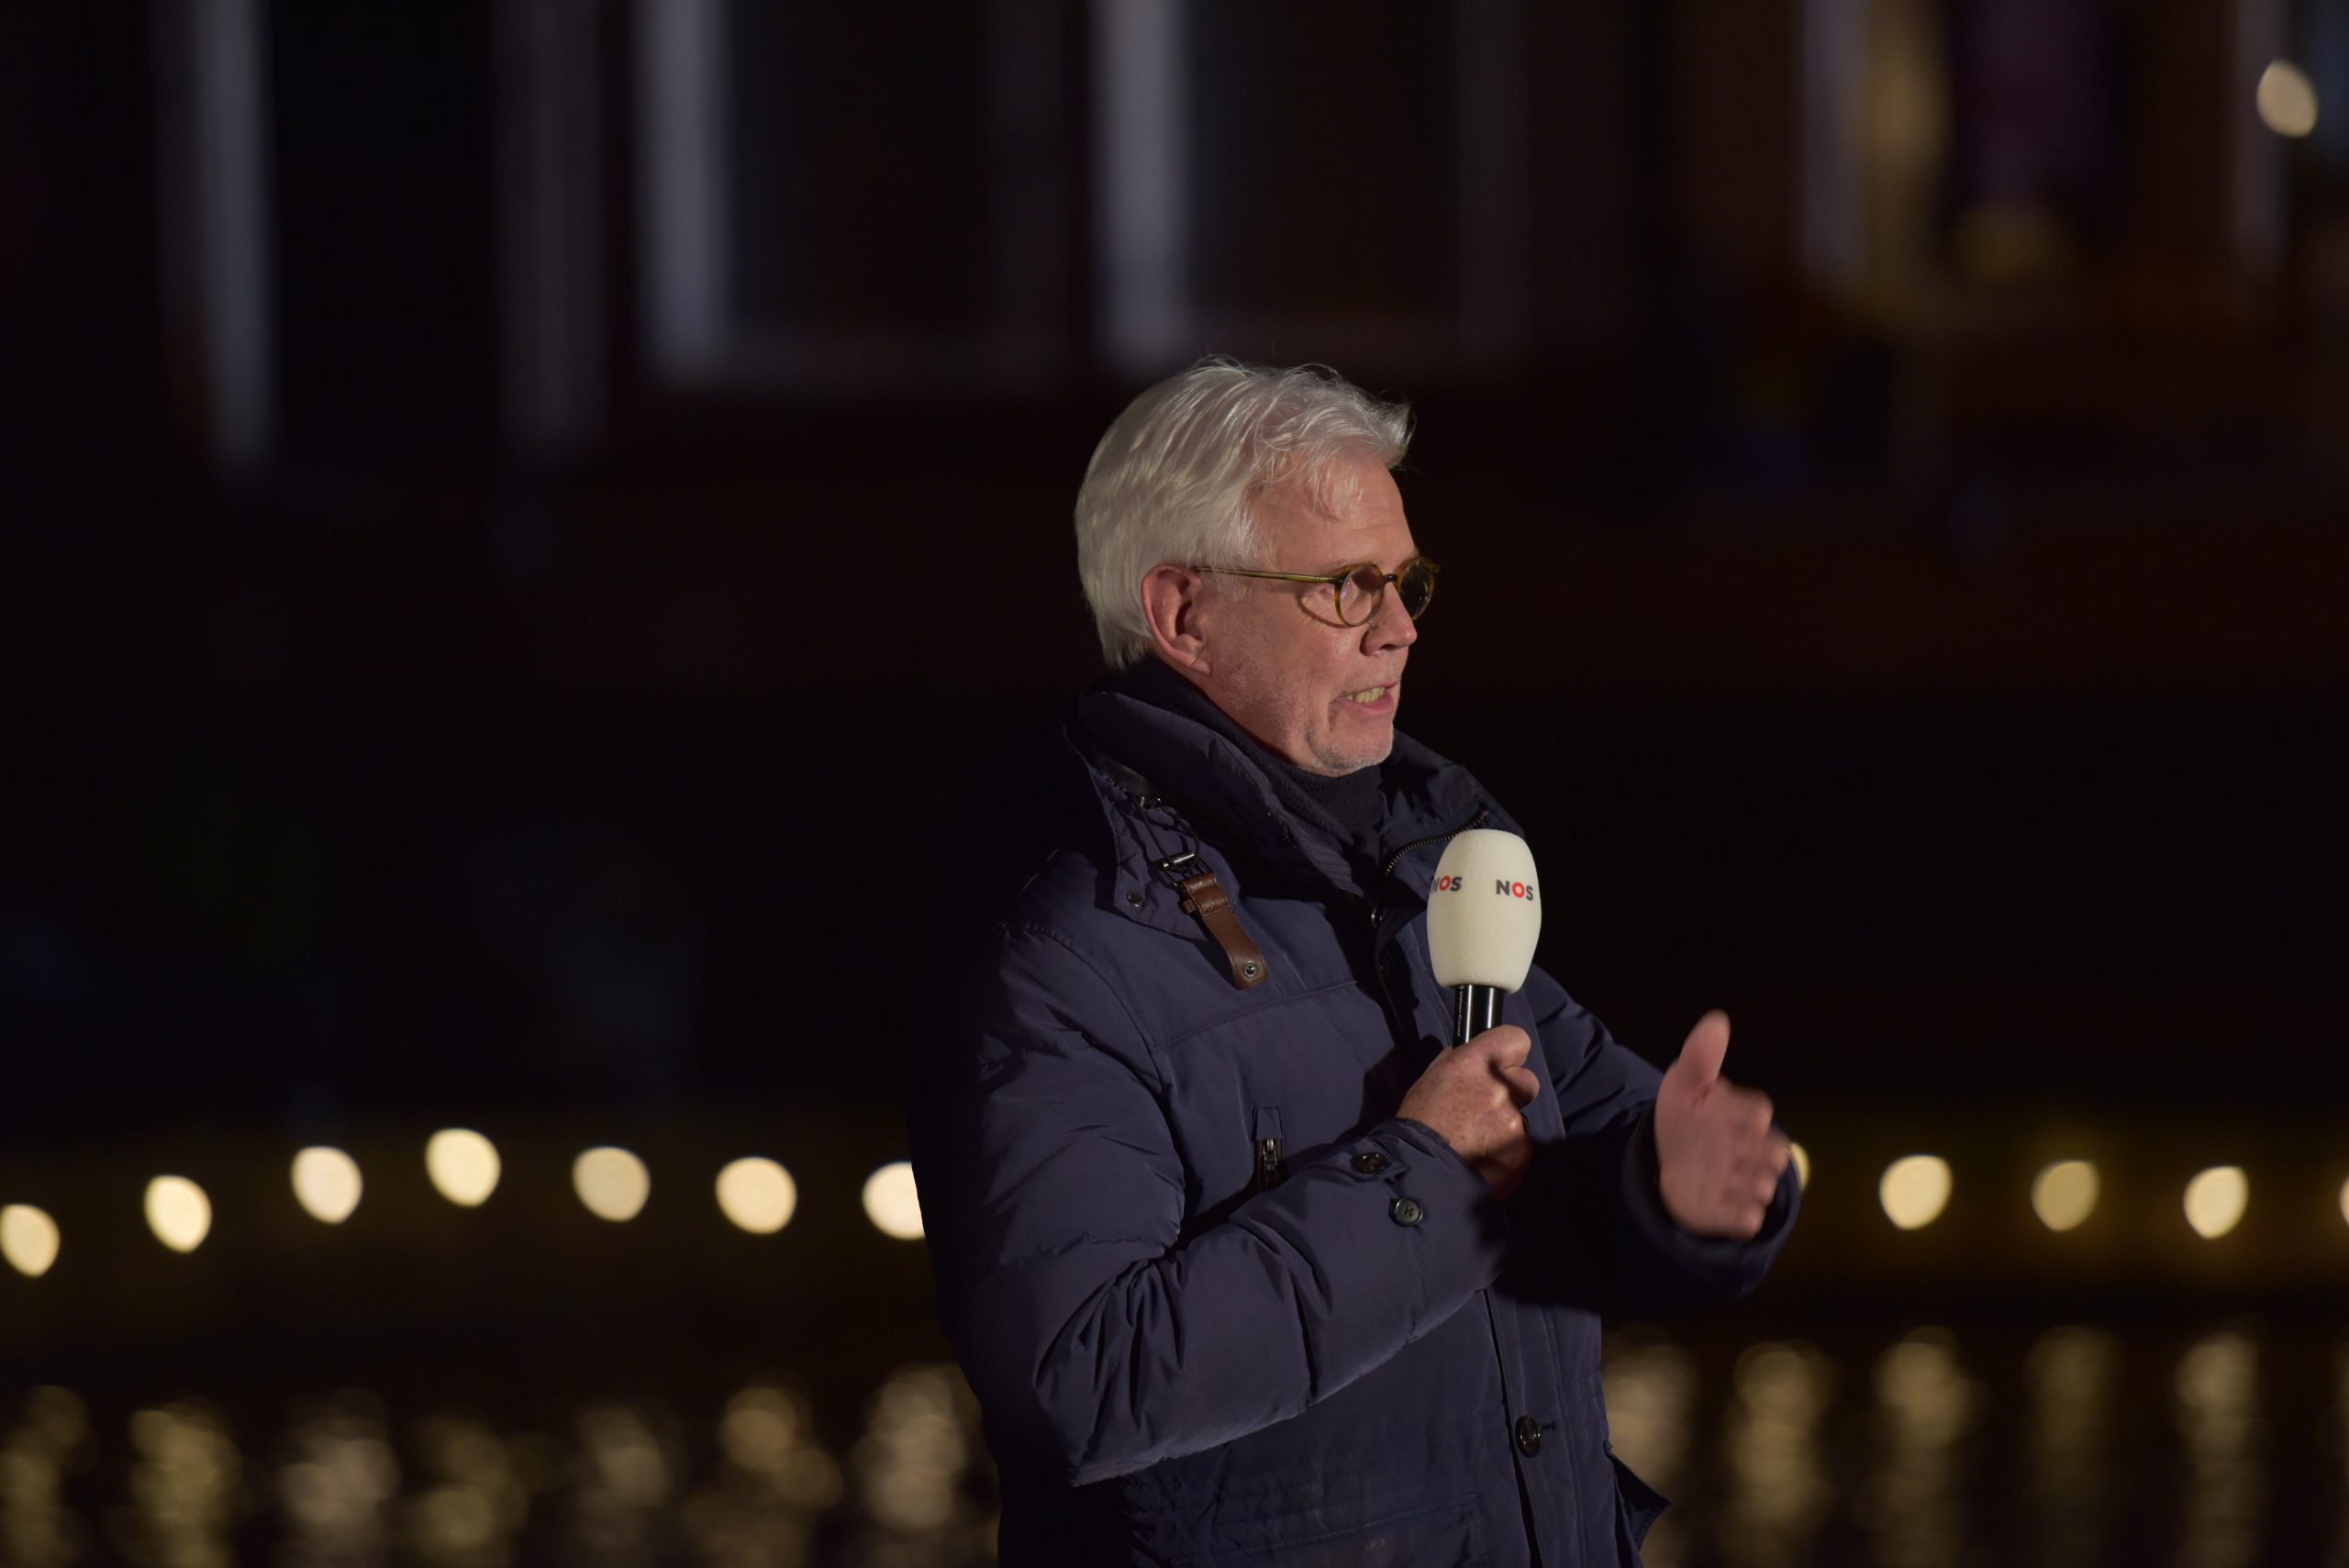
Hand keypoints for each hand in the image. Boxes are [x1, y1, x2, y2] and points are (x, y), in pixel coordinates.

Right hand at [1397, 1026, 1541, 1199]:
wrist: (1421, 1175)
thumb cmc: (1418, 1123)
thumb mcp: (1431, 1079)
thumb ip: (1459, 1063)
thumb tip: (1474, 1057)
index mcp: (1475, 1064)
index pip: (1516, 1039)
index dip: (1509, 1052)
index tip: (1501, 1064)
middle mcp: (1500, 1088)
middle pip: (1527, 1080)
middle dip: (1512, 1092)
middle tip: (1488, 1110)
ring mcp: (1514, 1121)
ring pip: (1521, 1116)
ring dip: (1505, 1125)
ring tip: (1478, 1142)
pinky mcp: (1522, 1150)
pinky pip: (1520, 1144)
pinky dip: (1505, 1151)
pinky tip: (1484, 1160)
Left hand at [1654, 1011, 1789, 1238]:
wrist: (1666, 1163)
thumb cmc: (1684, 1120)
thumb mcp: (1683, 1084)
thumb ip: (1701, 1057)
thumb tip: (1717, 1020)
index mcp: (1746, 1116)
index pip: (1759, 1111)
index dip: (1740, 1112)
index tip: (1713, 1110)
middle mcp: (1755, 1150)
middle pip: (1774, 1152)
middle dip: (1749, 1150)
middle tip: (1721, 1147)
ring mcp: (1748, 1182)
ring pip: (1763, 1186)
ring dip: (1739, 1182)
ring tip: (1715, 1174)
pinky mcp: (1735, 1213)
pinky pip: (1749, 1220)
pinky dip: (1736, 1215)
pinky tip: (1715, 1200)